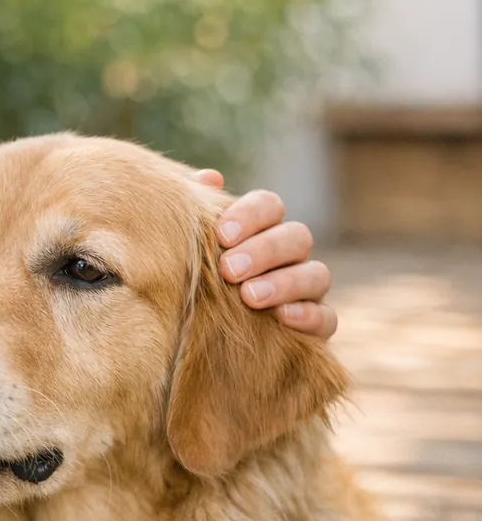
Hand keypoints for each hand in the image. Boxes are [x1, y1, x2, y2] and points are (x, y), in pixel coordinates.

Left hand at [193, 170, 336, 338]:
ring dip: (284, 283)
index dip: (250, 214)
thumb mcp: (192, 249)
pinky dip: (309, 315)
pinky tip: (283, 316)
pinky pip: (327, 318)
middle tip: (229, 269)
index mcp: (262, 230)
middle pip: (296, 237)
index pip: (270, 205)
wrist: (205, 342)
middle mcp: (291, 256)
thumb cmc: (197, 284)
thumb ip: (198, 214)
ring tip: (249, 296)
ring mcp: (308, 290)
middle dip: (263, 250)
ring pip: (316, 274)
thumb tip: (209, 178)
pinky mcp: (316, 326)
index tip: (221, 235)